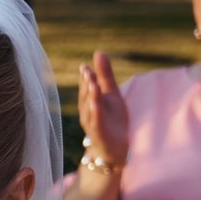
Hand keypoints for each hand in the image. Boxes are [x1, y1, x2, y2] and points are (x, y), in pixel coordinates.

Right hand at [75, 52, 129, 169]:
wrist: (116, 147)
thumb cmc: (112, 119)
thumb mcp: (111, 93)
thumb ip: (105, 74)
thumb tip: (98, 52)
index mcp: (90, 101)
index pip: (86, 87)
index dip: (85, 77)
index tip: (85, 66)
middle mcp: (87, 112)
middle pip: (85, 96)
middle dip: (86, 84)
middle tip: (87, 71)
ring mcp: (92, 124)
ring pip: (89, 109)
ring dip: (90, 97)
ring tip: (93, 84)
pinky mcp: (100, 134)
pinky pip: (96, 123)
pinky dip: (96, 114)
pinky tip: (96, 105)